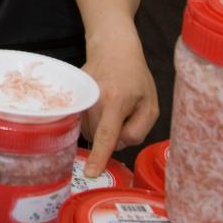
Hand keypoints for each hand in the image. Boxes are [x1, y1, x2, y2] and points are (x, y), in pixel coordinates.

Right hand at [79, 30, 158, 176]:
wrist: (112, 49)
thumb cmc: (135, 77)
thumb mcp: (150, 104)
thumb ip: (139, 129)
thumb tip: (119, 143)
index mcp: (116, 101)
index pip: (106, 135)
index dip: (99, 156)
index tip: (89, 173)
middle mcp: (94, 99)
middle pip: (98, 137)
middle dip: (112, 136)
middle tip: (123, 116)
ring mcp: (80, 96)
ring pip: (87, 131)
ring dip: (100, 129)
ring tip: (111, 109)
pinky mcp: (72, 95)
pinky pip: (80, 121)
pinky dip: (91, 121)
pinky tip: (99, 108)